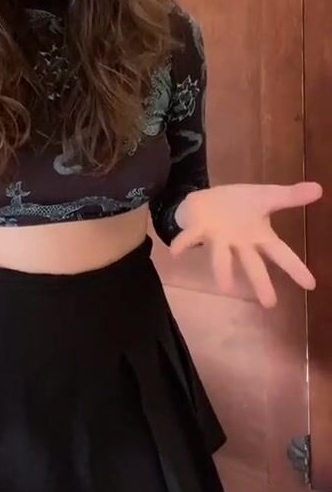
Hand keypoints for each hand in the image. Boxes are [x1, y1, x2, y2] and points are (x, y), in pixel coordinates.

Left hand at [171, 182, 322, 307]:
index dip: (295, 268)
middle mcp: (239, 244)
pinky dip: (183, 244)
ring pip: (221, 257)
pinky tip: (175, 252)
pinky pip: (190, 238)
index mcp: (258, 237)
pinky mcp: (198, 230)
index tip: (311, 285)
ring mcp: (218, 239)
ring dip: (223, 271)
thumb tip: (320, 188)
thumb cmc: (239, 206)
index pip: (281, 254)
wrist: (207, 201)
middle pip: (252, 264)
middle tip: (269, 303)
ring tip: (225, 287)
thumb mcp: (266, 196)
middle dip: (260, 281)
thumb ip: (291, 196)